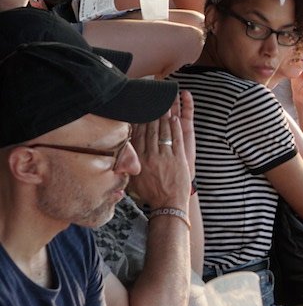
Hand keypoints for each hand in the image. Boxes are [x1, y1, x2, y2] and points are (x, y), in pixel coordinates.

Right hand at [128, 92, 191, 208]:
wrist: (168, 204)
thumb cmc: (151, 194)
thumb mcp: (133, 180)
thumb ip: (127, 165)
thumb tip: (119, 155)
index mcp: (138, 161)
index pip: (138, 136)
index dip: (139, 122)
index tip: (139, 111)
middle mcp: (150, 156)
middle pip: (150, 131)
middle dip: (152, 115)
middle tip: (152, 101)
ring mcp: (165, 156)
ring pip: (163, 133)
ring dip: (163, 117)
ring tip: (163, 105)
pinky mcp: (179, 158)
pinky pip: (176, 139)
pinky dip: (175, 128)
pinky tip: (174, 118)